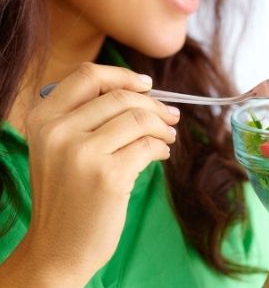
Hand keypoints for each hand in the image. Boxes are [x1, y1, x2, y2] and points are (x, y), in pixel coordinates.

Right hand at [0, 63, 179, 286]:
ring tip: (168, 137)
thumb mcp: (60, 149)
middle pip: (121, 97)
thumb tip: (142, 91)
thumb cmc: (67, 195)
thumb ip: (87, 118)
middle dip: (155, 105)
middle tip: (171, 117)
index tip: (148, 85)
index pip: (88, 76)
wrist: (58, 247)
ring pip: (139, 119)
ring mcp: (82, 153)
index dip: (124, 76)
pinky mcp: (108, 176)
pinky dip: (162, 147)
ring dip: (163, 126)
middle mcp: (58, 131)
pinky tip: (161, 154)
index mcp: (43, 119)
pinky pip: (148, 146)